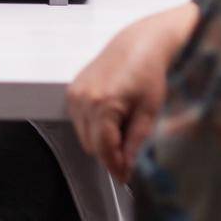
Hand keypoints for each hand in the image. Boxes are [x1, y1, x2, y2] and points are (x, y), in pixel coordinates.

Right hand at [65, 2, 199, 180]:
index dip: (115, 166)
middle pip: (91, 146)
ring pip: (83, 135)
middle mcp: (82, 99)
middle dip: (109, 151)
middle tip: (130, 146)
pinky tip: (111, 113)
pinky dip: (93, 125)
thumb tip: (127, 166)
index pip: (103, 149)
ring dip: (100, 138)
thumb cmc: (147, 72)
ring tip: (123, 124)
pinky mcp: (72, 91)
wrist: (138, 44)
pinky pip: (79, 120)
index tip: (125, 176)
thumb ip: (136, 142)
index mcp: (102, 104)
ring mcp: (74, 94)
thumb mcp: (149, 111)